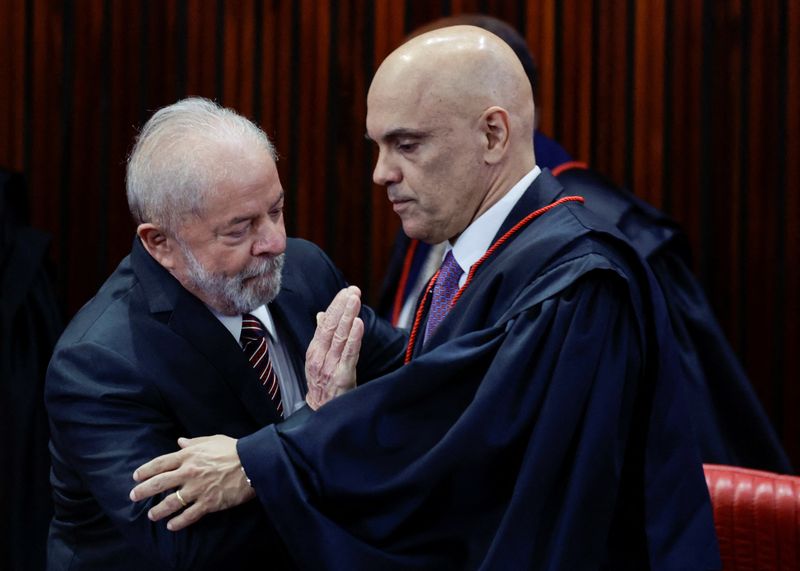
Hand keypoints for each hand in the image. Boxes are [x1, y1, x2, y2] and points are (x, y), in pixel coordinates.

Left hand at [129, 435, 254, 530]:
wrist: (253, 463)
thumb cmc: (233, 449)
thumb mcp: (212, 440)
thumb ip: (194, 442)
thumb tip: (180, 442)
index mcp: (188, 455)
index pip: (160, 463)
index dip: (145, 471)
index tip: (136, 477)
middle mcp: (189, 472)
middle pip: (159, 483)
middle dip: (143, 491)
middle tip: (133, 496)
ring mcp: (197, 489)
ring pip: (171, 502)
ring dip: (158, 510)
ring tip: (152, 515)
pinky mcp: (208, 503)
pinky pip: (188, 515)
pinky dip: (178, 522)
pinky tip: (171, 526)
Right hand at [305, 286, 363, 409]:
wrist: (322, 413)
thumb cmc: (323, 386)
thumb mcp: (319, 360)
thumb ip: (322, 337)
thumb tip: (323, 315)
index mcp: (315, 350)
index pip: (325, 323)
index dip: (335, 306)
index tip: (346, 291)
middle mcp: (320, 356)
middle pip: (331, 326)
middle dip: (342, 306)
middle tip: (353, 290)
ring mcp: (330, 366)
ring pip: (340, 337)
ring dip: (348, 316)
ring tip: (355, 300)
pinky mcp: (342, 376)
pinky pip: (349, 354)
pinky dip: (354, 338)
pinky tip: (358, 323)